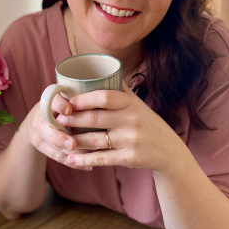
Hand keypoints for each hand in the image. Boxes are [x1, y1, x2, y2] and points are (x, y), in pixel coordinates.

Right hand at [21, 94, 93, 170]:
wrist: (36, 119)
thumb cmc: (59, 106)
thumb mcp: (65, 98)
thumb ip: (77, 100)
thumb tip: (97, 102)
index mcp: (48, 101)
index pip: (52, 101)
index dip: (60, 106)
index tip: (69, 110)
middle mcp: (39, 117)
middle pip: (47, 130)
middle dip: (60, 138)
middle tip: (73, 144)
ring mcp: (38, 133)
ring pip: (53, 146)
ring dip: (70, 153)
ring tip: (88, 157)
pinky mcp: (41, 146)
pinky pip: (57, 156)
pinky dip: (72, 163)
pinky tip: (87, 166)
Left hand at [56, 82, 183, 170]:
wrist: (169, 151)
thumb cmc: (147, 123)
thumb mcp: (138, 104)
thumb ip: (120, 89)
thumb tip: (100, 69)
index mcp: (131, 104)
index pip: (104, 97)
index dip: (83, 99)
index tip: (68, 101)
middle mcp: (131, 120)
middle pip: (95, 118)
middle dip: (73, 119)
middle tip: (59, 119)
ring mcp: (130, 140)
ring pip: (95, 140)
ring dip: (74, 140)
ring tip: (60, 138)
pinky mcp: (130, 158)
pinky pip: (102, 159)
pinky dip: (84, 159)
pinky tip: (71, 159)